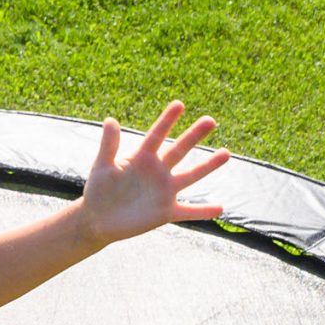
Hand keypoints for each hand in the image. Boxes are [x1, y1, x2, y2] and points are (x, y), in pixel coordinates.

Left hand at [78, 102, 229, 243]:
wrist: (98, 220)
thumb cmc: (98, 190)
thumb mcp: (102, 167)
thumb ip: (108, 146)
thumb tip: (111, 120)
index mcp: (142, 158)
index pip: (156, 135)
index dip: (167, 121)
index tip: (179, 104)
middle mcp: (158, 171)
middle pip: (179, 150)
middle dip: (194, 136)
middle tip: (210, 120)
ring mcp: (164, 191)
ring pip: (190, 176)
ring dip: (208, 166)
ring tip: (226, 153)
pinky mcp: (165, 212)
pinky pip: (188, 212)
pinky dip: (203, 212)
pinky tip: (220, 208)